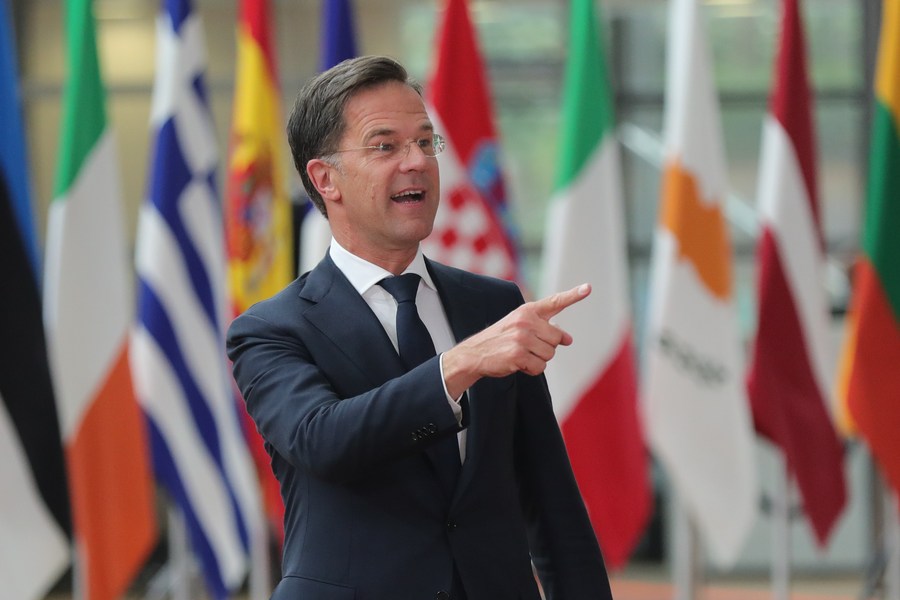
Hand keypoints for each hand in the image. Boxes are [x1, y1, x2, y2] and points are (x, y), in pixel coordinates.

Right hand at [442, 284, 590, 397]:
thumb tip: (568, 339)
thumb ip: (544, 328)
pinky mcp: (517, 355)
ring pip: (550, 354)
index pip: (554, 302)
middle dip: (547, 347)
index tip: (588, 288)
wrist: (475, 353)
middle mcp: (525, 321)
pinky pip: (540, 368)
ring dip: (538, 359)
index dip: (573, 295)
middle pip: (557, 338)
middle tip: (529, 347)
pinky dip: (532, 370)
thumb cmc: (501, 339)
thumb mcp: (520, 326)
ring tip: (521, 354)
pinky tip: (518, 364)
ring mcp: (521, 338)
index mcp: (527, 311)